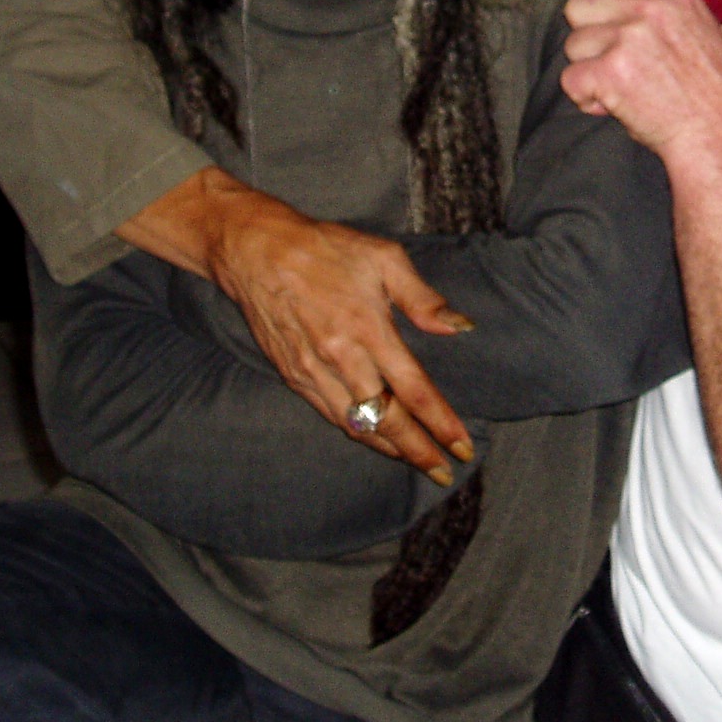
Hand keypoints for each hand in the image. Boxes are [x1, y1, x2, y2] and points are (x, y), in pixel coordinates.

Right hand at [210, 198, 475, 484]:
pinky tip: (374, 437)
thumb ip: (423, 298)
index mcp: (369, 329)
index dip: (441, 424)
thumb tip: (460, 327)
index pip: (414, 390)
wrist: (258, 252)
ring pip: (357, 425)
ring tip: (416, 460)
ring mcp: (313, 371)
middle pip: (387, 421)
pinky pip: (330, 415)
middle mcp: (341, 358)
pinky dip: (356, 431)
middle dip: (418, 452)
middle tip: (443, 472)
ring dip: (389, 448)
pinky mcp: (293, 375)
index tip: (463, 448)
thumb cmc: (326, 249)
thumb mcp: (383, 258)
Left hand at [561, 0, 721, 161]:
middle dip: (590, 38)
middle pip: (578, 6)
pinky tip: (614, 105)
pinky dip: (586, 98)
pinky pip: (570, 79)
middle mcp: (650, 8)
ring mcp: (629, 38)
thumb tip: (625, 0)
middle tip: (617, 62)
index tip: (611, 21)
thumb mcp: (701, 29)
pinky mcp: (612, 71)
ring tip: (622, 87)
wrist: (718, 135)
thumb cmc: (711, 92)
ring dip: (589, 70)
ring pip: (572, 45)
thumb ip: (662, 8)